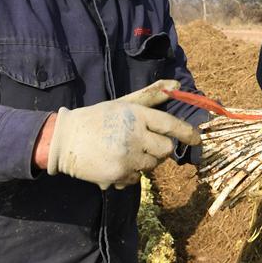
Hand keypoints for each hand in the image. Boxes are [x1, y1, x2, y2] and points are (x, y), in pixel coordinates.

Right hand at [47, 79, 200, 189]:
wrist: (64, 139)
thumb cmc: (98, 119)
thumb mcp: (124, 103)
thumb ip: (152, 95)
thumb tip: (177, 84)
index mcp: (136, 114)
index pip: (169, 124)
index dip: (187, 133)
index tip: (197, 139)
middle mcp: (134, 134)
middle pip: (165, 149)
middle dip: (160, 149)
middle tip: (144, 145)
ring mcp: (126, 155)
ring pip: (153, 165)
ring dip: (145, 162)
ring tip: (124, 152)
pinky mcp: (118, 173)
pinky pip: (137, 178)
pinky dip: (130, 174)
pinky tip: (114, 163)